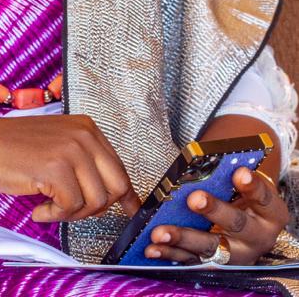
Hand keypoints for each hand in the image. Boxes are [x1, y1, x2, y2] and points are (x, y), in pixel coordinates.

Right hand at [0, 113, 139, 223]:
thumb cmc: (12, 149)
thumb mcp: (57, 147)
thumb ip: (86, 164)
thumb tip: (120, 196)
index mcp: (87, 127)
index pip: (119, 168)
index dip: (124, 196)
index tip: (130, 210)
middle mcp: (83, 134)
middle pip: (116, 186)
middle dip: (97, 207)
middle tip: (72, 209)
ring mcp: (71, 150)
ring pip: (95, 202)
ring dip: (71, 213)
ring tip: (50, 206)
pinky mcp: (56, 169)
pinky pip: (71, 207)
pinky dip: (54, 215)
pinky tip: (39, 209)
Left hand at [145, 167, 289, 263]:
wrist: (249, 222)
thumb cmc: (244, 196)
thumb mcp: (246, 184)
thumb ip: (232, 175)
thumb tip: (203, 160)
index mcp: (271, 213)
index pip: (264, 198)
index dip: (252, 186)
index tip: (240, 173)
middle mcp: (257, 237)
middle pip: (237, 224)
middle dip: (214, 211)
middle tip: (194, 198)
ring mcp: (236, 254)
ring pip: (210, 247)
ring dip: (183, 238)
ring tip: (160, 231)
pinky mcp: (216, 264)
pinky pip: (192, 260)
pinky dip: (170, 254)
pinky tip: (153, 247)